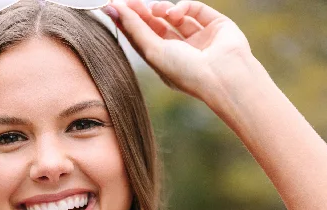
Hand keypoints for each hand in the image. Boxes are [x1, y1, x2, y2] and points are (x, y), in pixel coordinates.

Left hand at [105, 0, 252, 101]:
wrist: (222, 75)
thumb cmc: (186, 72)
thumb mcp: (153, 51)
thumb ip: (135, 29)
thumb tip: (115, 10)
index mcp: (166, 64)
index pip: (144, 40)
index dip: (129, 24)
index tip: (113, 8)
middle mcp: (182, 51)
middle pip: (157, 26)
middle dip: (142, 13)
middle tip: (128, 0)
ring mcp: (200, 38)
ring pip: (175, 16)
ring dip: (161, 9)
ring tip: (154, 9)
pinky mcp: (216, 25)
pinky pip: (195, 8)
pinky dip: (182, 6)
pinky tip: (174, 13)